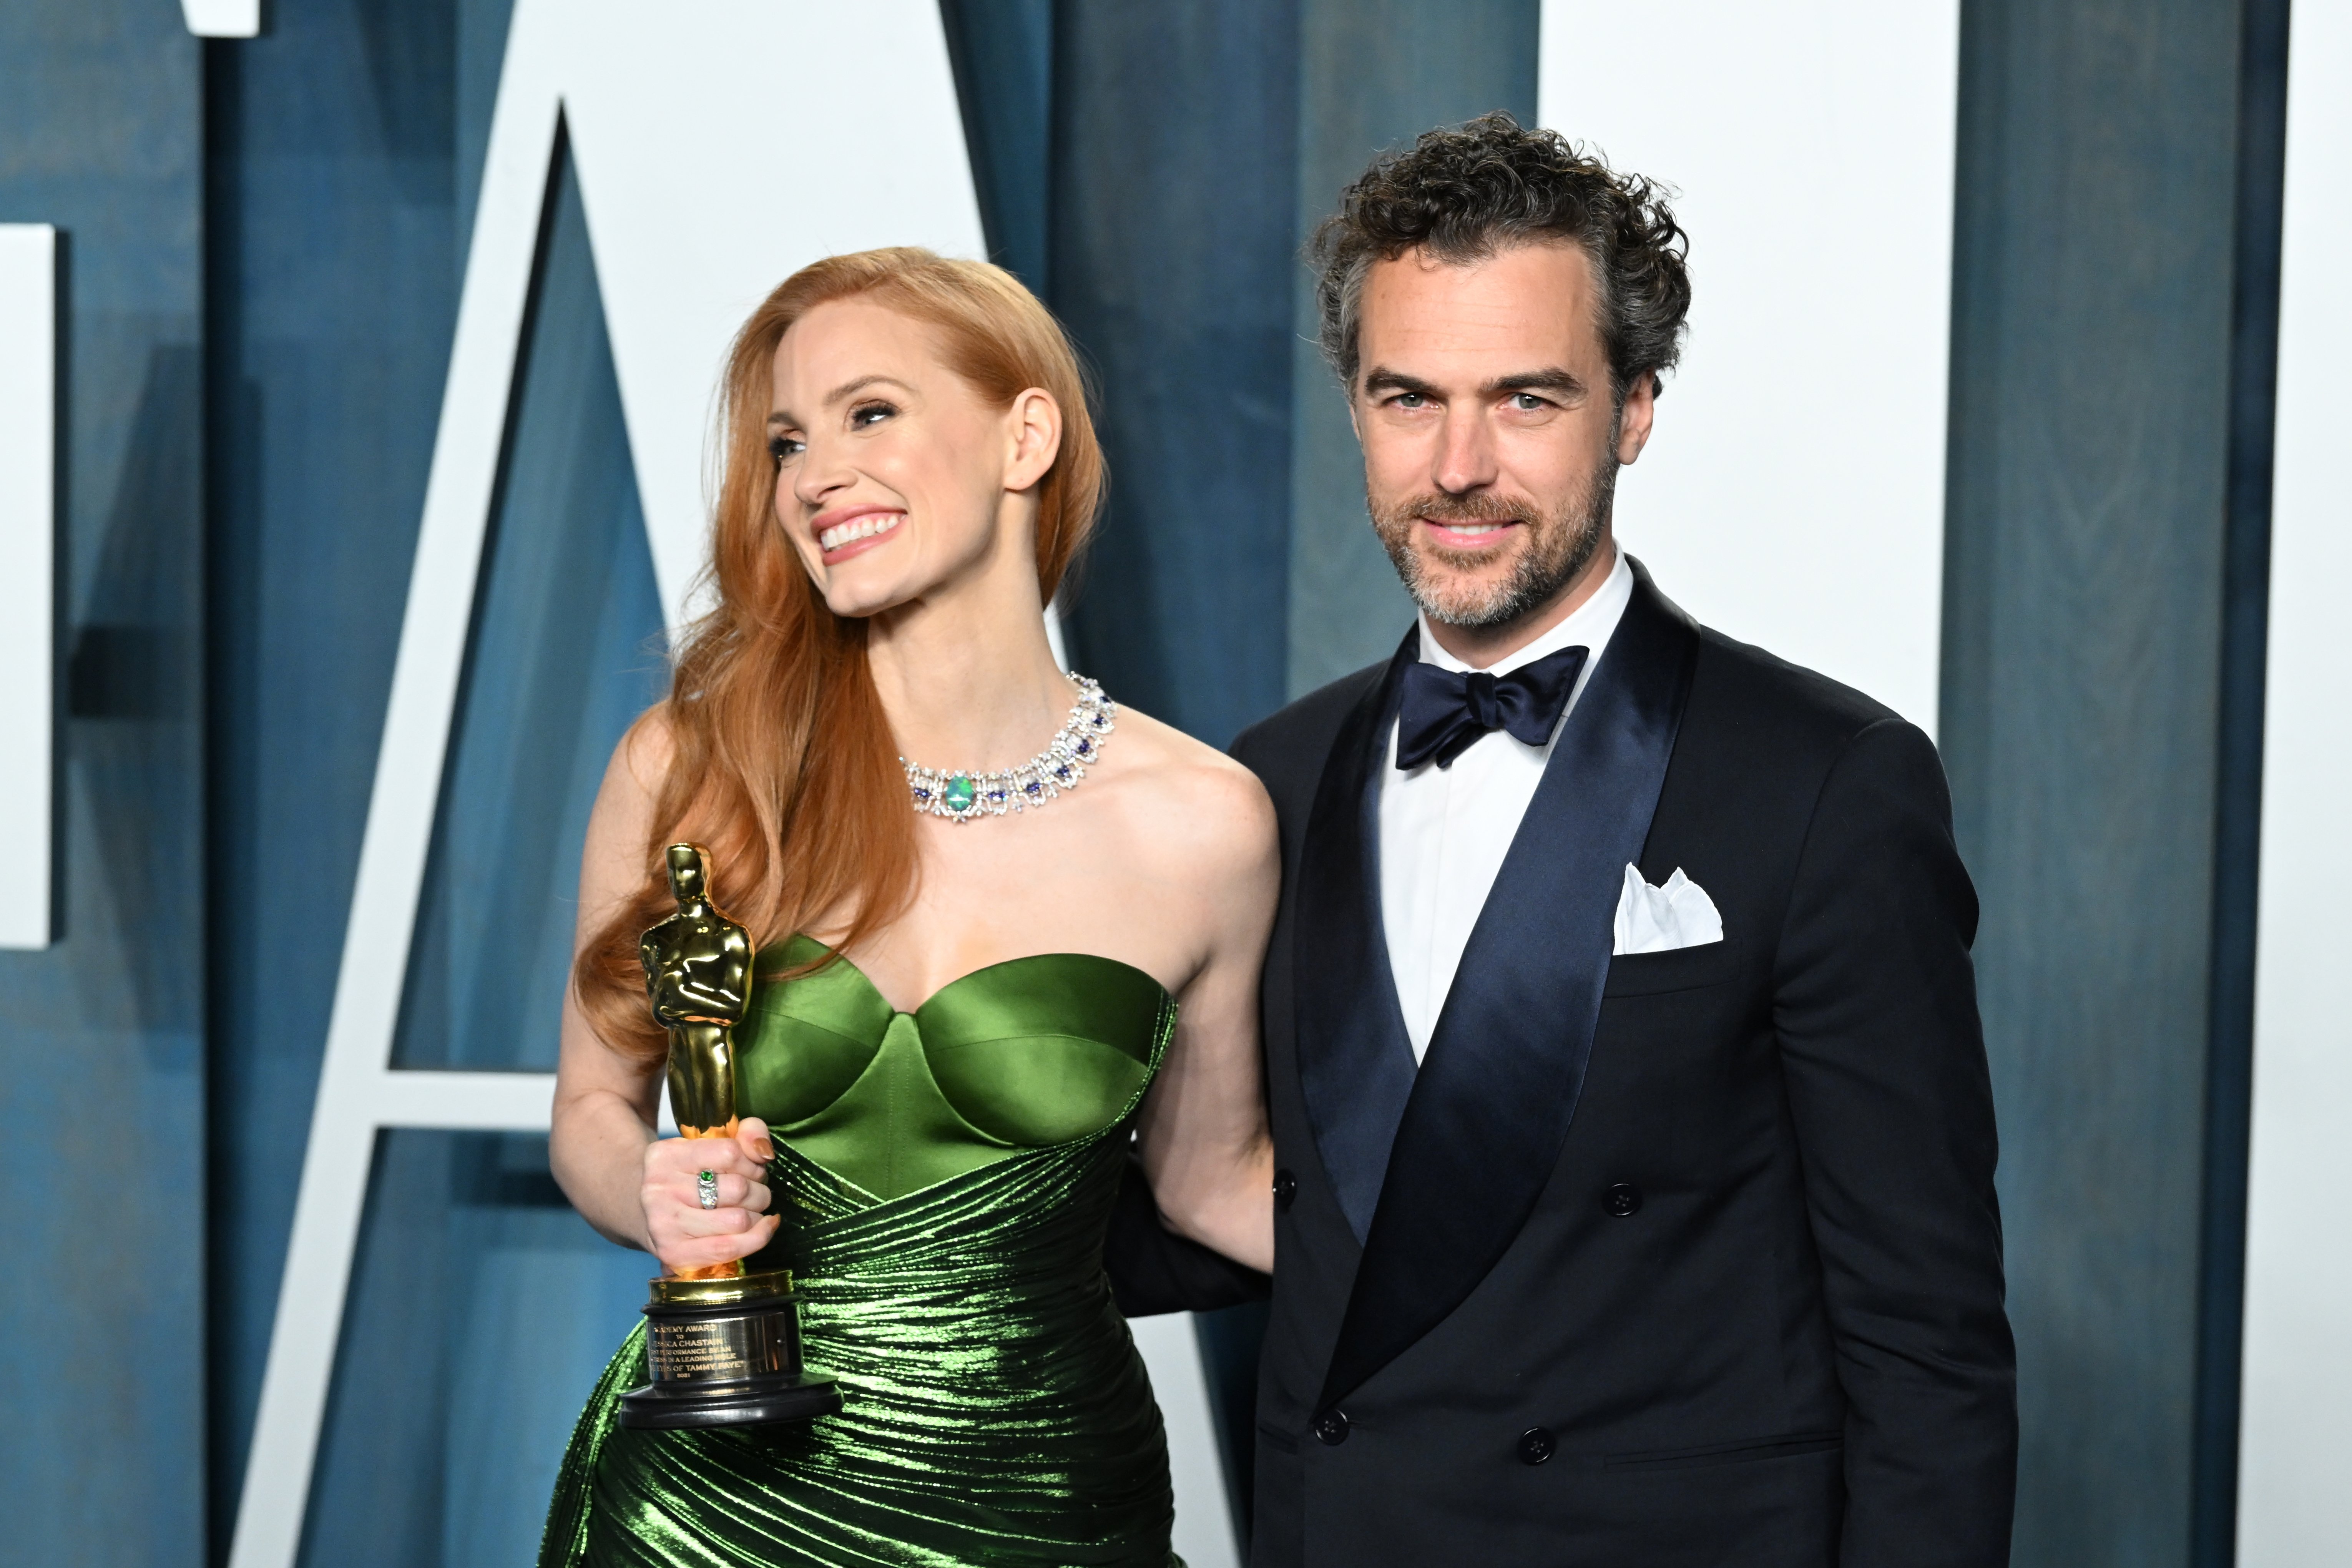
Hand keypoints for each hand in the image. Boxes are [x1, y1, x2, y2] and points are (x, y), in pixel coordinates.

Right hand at [640, 1116, 778, 1274]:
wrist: (646, 1213)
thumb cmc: (688, 1177)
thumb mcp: (709, 1145)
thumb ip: (746, 1133)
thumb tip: (765, 1151)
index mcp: (666, 1156)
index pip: (730, 1153)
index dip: (752, 1162)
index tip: (753, 1169)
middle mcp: (660, 1189)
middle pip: (738, 1189)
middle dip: (759, 1191)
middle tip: (755, 1193)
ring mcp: (664, 1224)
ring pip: (738, 1220)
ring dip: (758, 1216)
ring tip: (753, 1211)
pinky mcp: (674, 1254)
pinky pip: (729, 1249)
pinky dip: (757, 1238)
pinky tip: (763, 1228)